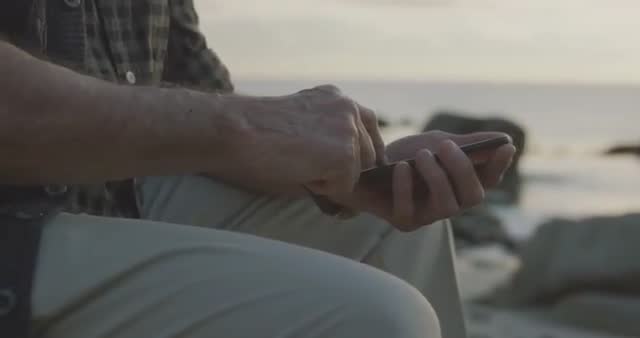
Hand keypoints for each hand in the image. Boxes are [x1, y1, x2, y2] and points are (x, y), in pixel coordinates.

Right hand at [224, 85, 384, 195]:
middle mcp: (349, 109)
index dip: (360, 153)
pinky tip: (297, 172)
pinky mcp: (345, 155)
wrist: (234, 130)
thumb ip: (327, 137)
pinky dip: (322, 190)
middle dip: (347, 172)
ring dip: (332, 180)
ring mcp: (350, 131)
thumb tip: (347, 173)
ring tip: (298, 167)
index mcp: (337, 98)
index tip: (348, 169)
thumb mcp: (301, 125)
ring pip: (357, 174)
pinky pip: (343, 188)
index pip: (368, 129)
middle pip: (369, 156)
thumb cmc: (253, 132)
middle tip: (312, 175)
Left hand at [336, 131, 516, 230]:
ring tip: (422, 155)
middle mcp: (449, 203)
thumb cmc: (403, 155)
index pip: (488, 180)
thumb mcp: (434, 143)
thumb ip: (465, 144)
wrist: (363, 166)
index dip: (499, 166)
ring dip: (437, 177)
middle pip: (474, 197)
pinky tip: (400, 168)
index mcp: (460, 184)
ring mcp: (427, 216)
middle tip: (445, 146)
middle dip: (463, 170)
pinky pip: (409, 211)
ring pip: (447, 206)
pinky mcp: (404, 222)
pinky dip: (406, 187)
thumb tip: (503, 140)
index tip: (505, 148)